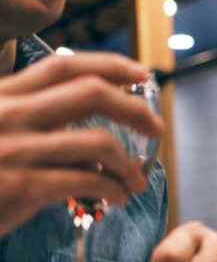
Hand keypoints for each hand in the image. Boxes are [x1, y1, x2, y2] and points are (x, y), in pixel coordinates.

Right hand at [0, 52, 162, 234]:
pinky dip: (111, 189)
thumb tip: (84, 137)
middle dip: (134, 108)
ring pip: (97, 142)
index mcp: (0, 96)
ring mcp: (12, 149)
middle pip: (91, 92)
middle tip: (156, 128)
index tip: (143, 74)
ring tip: (135, 182)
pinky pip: (84, 181)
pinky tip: (115, 198)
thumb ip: (30, 125)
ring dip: (128, 164)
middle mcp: (7, 114)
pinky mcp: (16, 186)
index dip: (110, 64)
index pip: (63, 65)